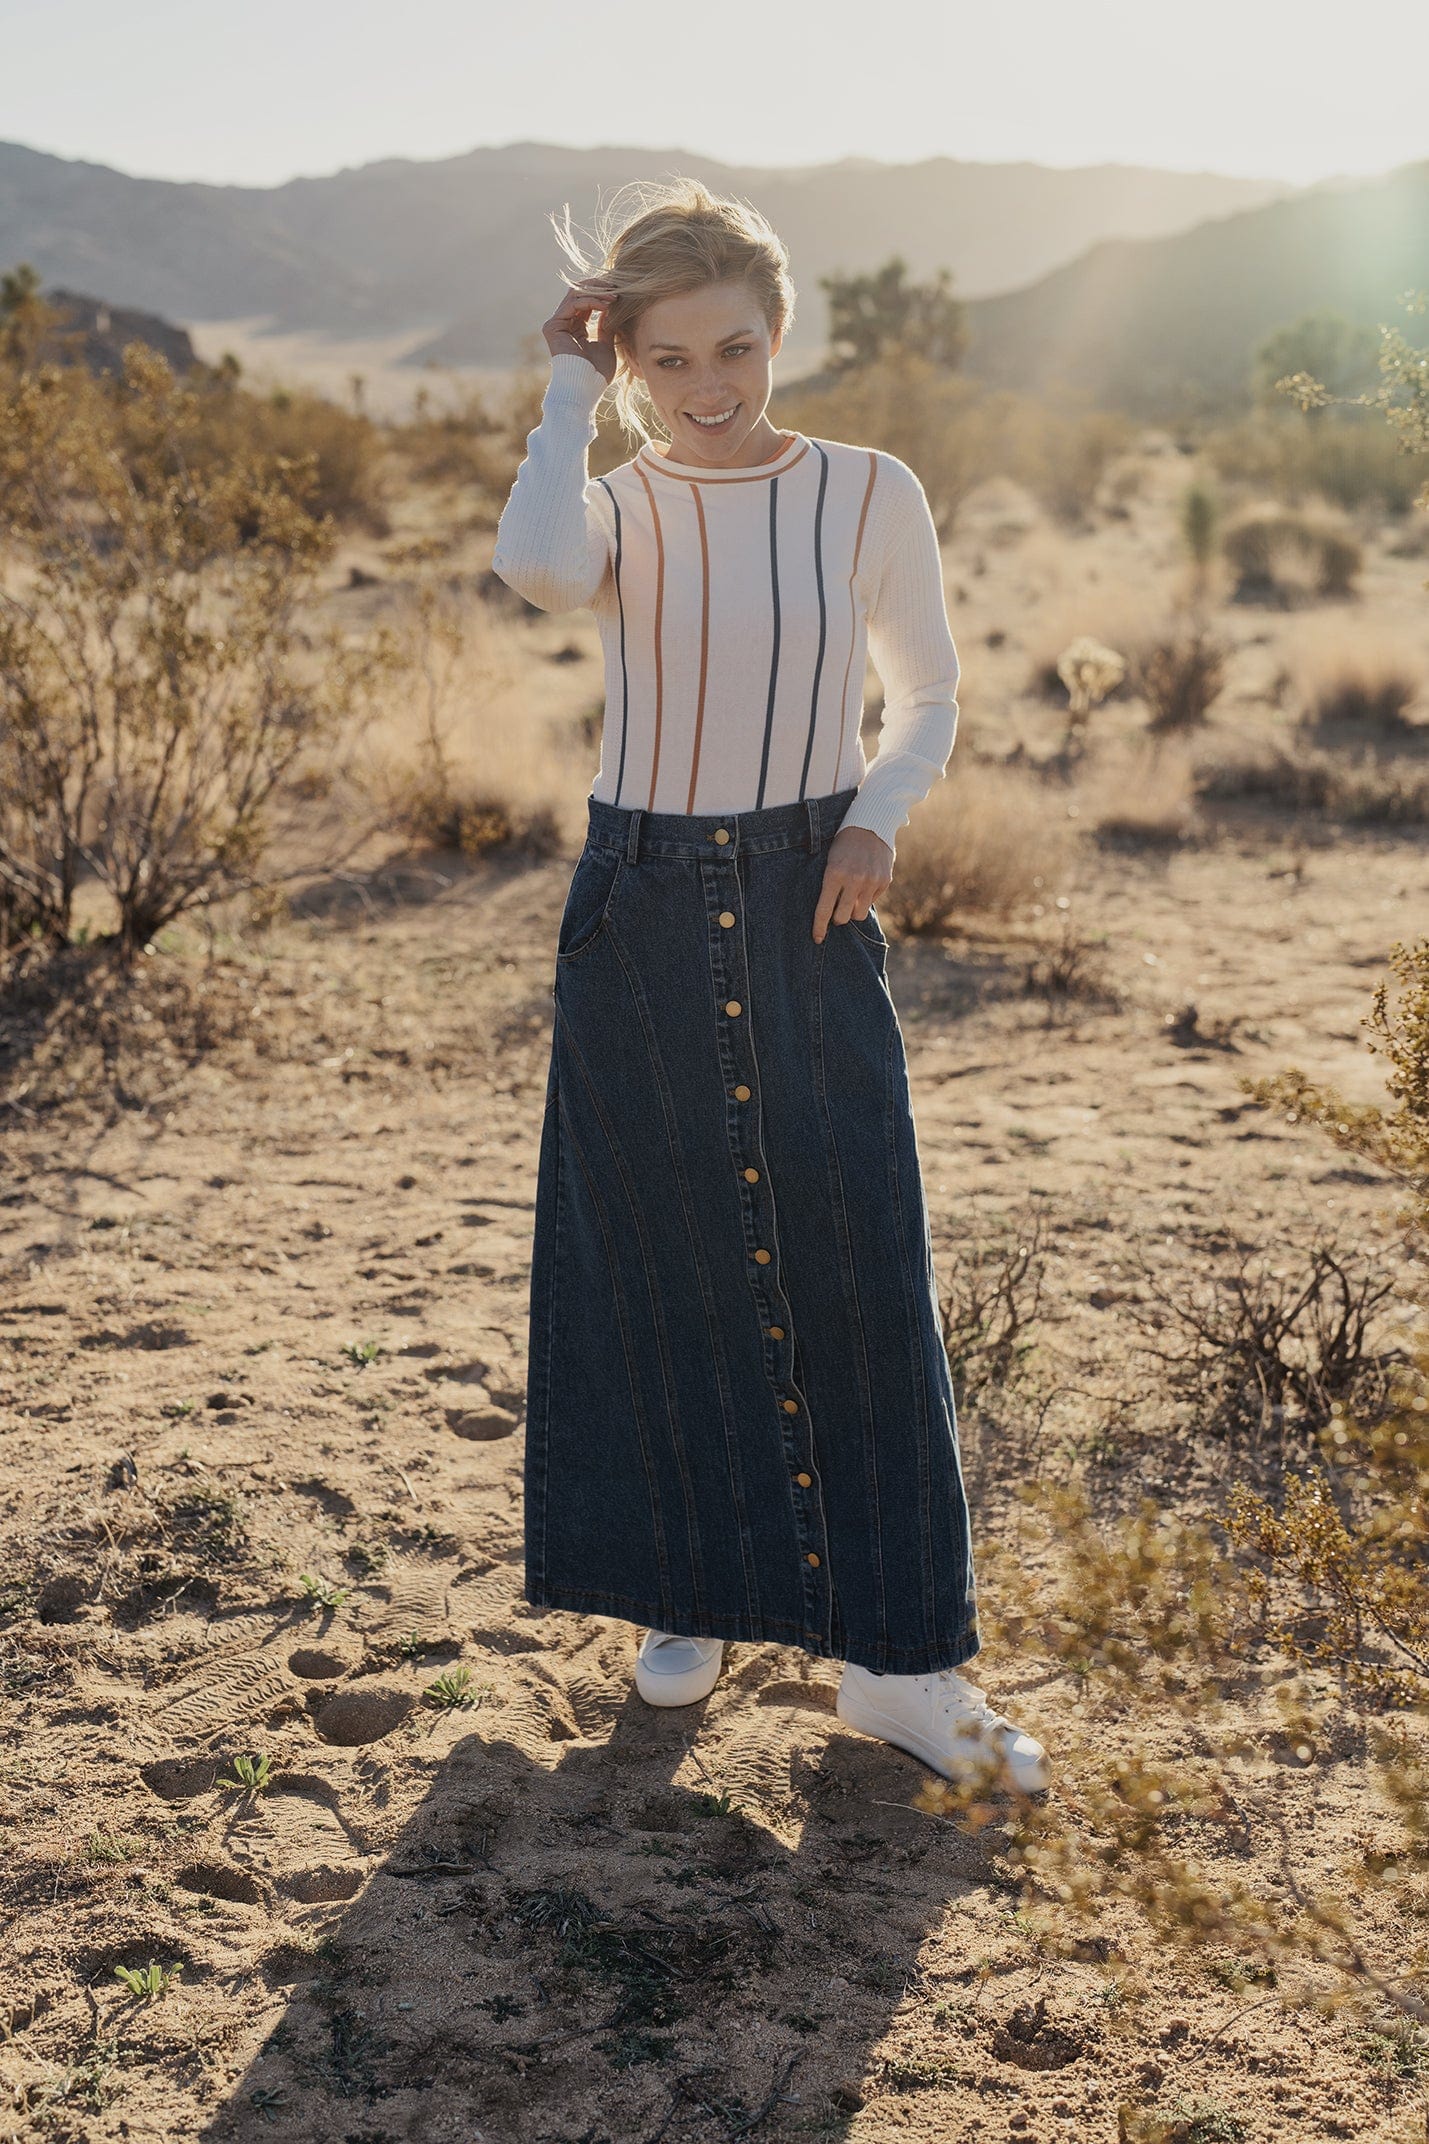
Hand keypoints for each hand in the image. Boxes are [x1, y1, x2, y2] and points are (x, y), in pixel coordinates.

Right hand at [542, 275, 618, 383]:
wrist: (585, 388)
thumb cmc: (597, 374)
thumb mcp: (606, 345)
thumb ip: (606, 326)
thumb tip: (611, 307)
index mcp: (574, 328)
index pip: (585, 301)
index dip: (602, 293)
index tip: (621, 293)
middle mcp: (563, 324)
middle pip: (578, 293)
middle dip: (599, 287)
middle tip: (618, 288)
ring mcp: (556, 324)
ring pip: (575, 294)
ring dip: (597, 293)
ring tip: (615, 297)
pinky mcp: (553, 326)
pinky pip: (573, 304)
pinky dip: (592, 301)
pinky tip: (606, 306)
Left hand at [812, 826, 892, 943]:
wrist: (870, 824)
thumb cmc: (844, 844)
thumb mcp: (831, 861)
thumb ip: (831, 886)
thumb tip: (831, 913)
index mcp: (834, 874)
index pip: (824, 910)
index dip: (819, 927)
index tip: (817, 938)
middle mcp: (853, 880)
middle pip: (843, 918)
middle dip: (838, 918)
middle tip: (837, 911)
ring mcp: (871, 882)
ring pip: (859, 913)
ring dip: (853, 910)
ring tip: (852, 897)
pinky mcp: (884, 881)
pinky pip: (872, 901)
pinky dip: (866, 897)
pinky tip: (865, 883)